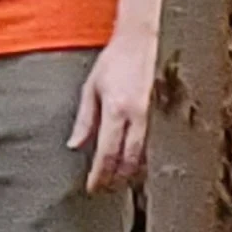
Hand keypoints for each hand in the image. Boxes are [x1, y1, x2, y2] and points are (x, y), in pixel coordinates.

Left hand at [71, 27, 157, 191]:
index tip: (92, 187)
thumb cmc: (113, 61)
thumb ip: (85, 119)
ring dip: (128, 173)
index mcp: (117, 110)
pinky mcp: (157, 115)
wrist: (140, 42)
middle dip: (115, 180)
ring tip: (114, 182)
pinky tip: (130, 164)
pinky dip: (139, 160)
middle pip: (128, 161)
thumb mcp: (91, 87)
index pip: (107, 154)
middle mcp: (137, 117)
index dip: (100, 175)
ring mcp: (150, 117)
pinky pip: (149, 146)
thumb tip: (75, 145)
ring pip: (142, 157)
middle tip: (102, 189)